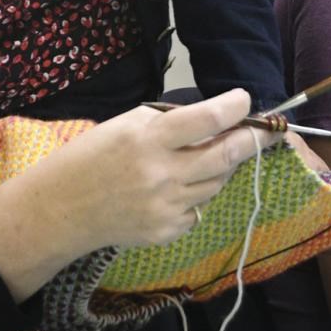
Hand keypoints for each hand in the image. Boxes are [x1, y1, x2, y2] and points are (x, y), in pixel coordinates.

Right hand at [0, 89, 260, 300]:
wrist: (61, 209)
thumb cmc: (91, 157)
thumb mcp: (125, 124)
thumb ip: (168, 122)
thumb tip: (214, 121)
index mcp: (148, 138)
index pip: (208, 119)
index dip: (235, 108)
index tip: (245, 99)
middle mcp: (162, 173)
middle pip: (226, 156)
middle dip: (253, 140)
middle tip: (268, 130)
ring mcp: (166, 207)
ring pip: (217, 183)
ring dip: (221, 167)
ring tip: (206, 157)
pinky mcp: (166, 231)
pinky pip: (198, 209)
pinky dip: (196, 195)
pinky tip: (175, 189)